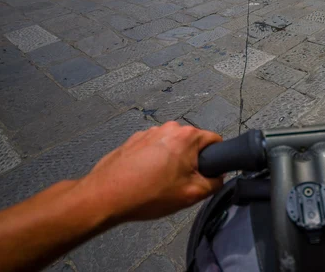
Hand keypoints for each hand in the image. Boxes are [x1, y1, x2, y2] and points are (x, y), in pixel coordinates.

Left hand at [75, 122, 222, 221]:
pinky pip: (153, 150)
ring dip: (170, 163)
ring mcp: (149, 132)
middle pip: (192, 144)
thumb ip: (215, 183)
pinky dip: (153, 163)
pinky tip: (145, 180)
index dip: (215, 160)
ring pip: (172, 148)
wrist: (107, 196)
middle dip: (190, 163)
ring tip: (159, 184)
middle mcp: (168, 128)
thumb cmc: (146, 193)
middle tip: (180, 184)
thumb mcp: (193, 194)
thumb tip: (218, 177)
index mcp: (187, 136)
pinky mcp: (134, 140)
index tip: (205, 174)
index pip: (215, 140)